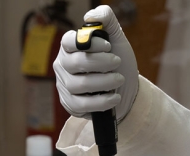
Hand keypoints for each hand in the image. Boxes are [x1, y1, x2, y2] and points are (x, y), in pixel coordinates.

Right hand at [53, 5, 138, 121]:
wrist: (126, 89)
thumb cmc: (118, 63)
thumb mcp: (117, 39)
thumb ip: (107, 20)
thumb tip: (92, 15)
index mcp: (70, 47)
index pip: (69, 41)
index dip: (89, 43)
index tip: (108, 46)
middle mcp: (63, 65)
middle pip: (76, 63)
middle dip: (101, 63)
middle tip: (117, 62)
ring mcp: (65, 85)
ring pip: (79, 85)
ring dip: (104, 82)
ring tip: (119, 79)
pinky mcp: (70, 104)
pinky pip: (81, 105)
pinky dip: (101, 102)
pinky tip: (115, 97)